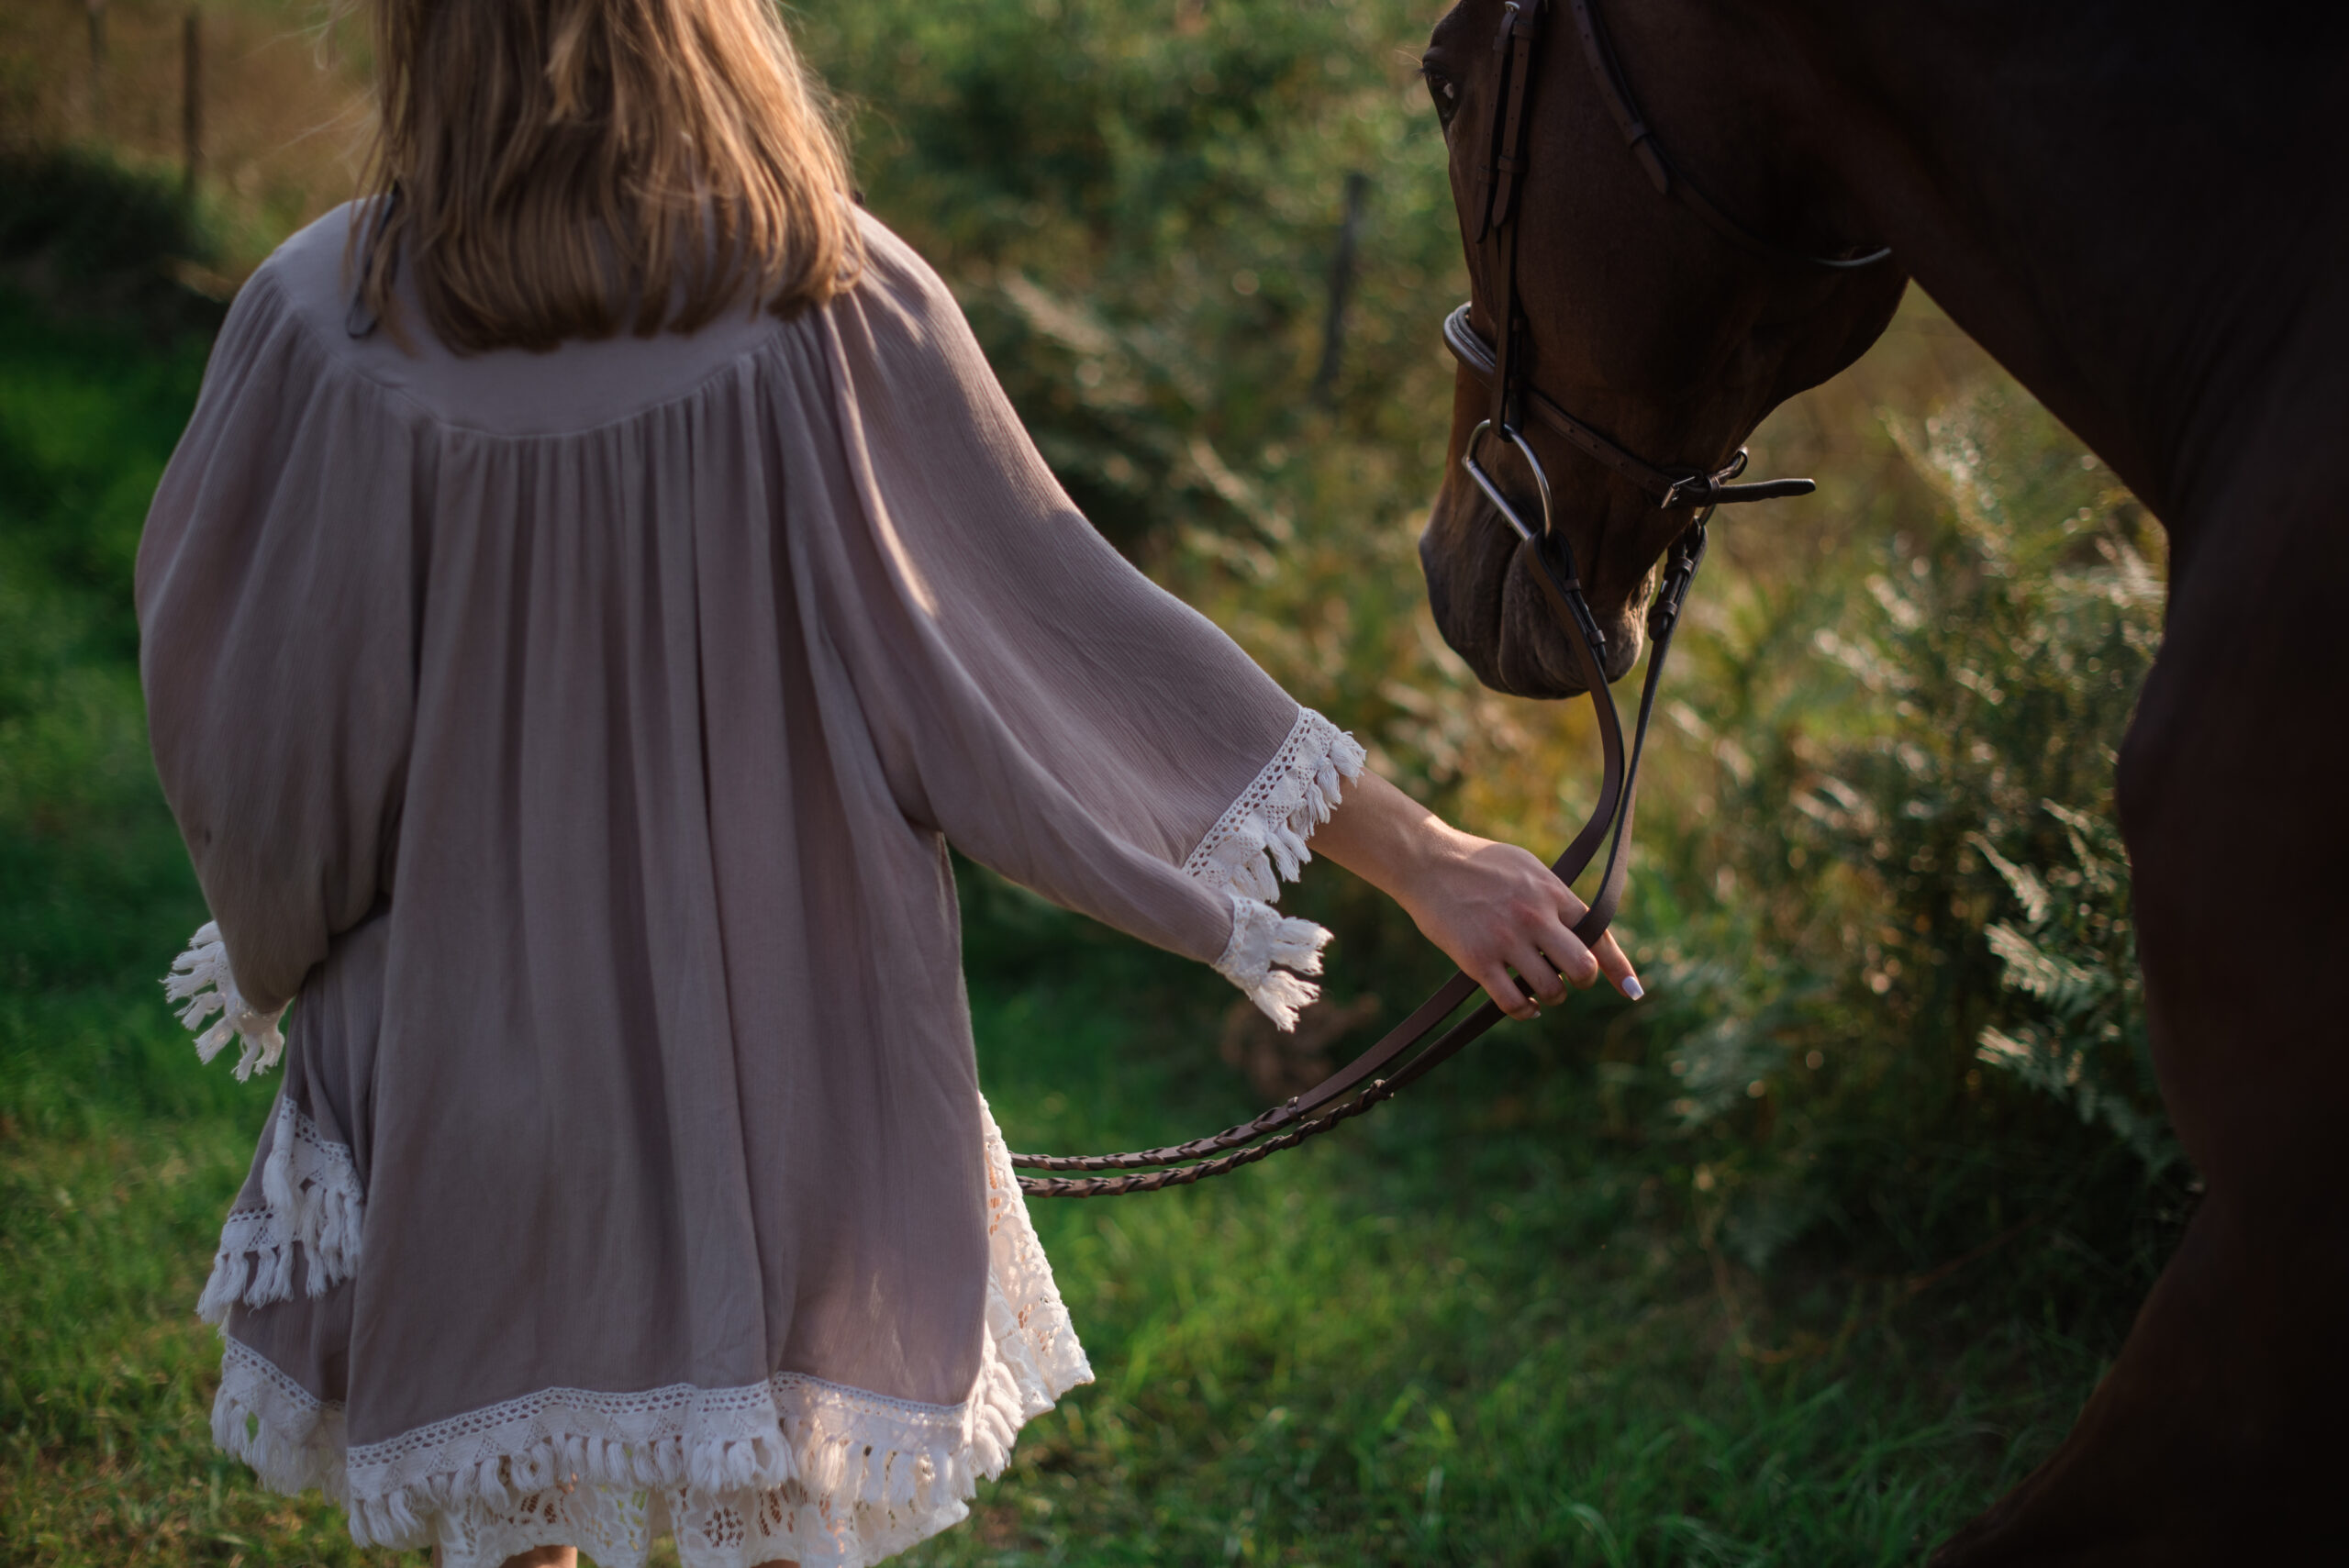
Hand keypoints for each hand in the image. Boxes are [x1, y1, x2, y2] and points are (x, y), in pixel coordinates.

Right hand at [1310, 770, 1640, 1019]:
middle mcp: (1536, 917)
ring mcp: (1507, 940)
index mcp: (1553, 893)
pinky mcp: (1478, 960)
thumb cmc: (1478, 862)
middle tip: (1569, 981)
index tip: (1633, 992)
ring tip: (1539, 991)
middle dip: (1581, 980)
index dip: (1620, 969)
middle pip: (1583, 969)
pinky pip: (1513, 1002)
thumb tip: (1580, 924)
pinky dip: (1525, 1011)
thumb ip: (1554, 896)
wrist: (1428, 861)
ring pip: (1550, 990)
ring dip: (1551, 997)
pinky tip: (1525, 1007)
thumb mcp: (1527, 867)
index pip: (1599, 935)